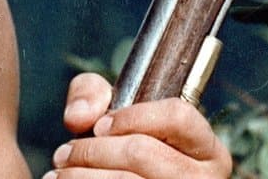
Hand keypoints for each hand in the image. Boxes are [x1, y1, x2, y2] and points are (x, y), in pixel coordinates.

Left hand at [44, 72, 231, 177]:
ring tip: (60, 173)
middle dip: (91, 150)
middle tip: (64, 154)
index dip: (132, 116)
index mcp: (206, 150)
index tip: (100, 126)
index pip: (178, 115)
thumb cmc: (122, 156)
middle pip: (141, 152)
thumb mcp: (113, 115)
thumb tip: (80, 115)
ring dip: (80, 175)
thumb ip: (93, 95)